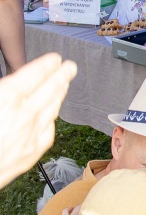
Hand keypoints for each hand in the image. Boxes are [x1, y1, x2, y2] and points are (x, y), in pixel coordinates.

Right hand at [0, 53, 77, 188]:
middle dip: (62, 76)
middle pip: (50, 90)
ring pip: (52, 110)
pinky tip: (51, 116)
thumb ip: (4, 88)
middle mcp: (23, 115)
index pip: (36, 74)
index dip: (47, 65)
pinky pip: (47, 132)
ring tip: (63, 85)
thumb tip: (11, 84)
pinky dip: (51, 119)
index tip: (55, 59)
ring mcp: (29, 136)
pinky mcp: (30, 155)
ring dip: (59, 95)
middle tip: (70, 67)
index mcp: (7, 98)